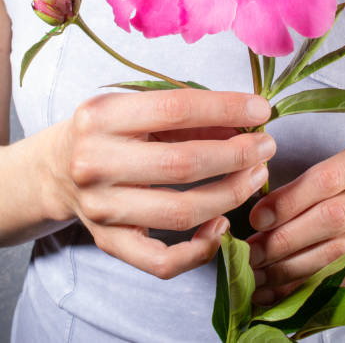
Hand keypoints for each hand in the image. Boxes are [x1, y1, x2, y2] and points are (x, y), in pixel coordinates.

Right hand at [46, 89, 274, 279]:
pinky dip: (201, 249)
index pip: (176, 108)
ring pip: (181, 212)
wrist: (55, 168)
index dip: (226, 108)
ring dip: (231, 194)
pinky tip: (223, 224)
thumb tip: (244, 125)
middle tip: (267, 146)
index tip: (261, 110)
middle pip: (183, 164)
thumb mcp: (136, 107)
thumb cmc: (107, 130)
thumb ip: (186, 115)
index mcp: (102, 116)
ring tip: (257, 175)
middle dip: (237, 155)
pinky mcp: (109, 242)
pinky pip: (162, 260)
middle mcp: (95, 162)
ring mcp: (101, 208)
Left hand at [246, 135, 344, 304]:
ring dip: (293, 266)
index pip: (328, 178)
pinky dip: (311, 285)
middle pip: (333, 218)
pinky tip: (283, 287)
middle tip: (252, 251)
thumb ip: (314, 178)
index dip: (288, 201)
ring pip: (338, 253)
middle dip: (285, 238)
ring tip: (260, 271)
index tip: (256, 217)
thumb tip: (261, 211)